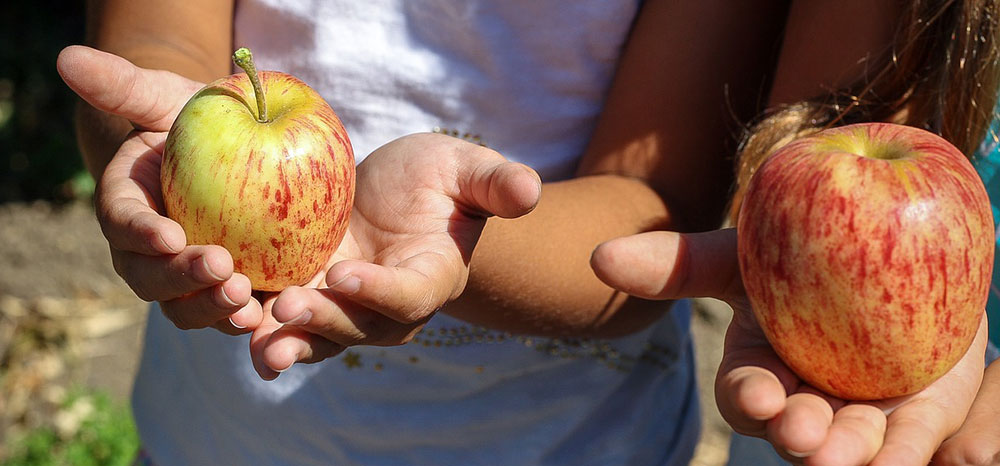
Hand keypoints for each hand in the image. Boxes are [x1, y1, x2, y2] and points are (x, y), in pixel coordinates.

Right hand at [56, 46, 261, 332]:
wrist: (234, 153)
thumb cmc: (195, 121)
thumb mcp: (166, 98)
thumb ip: (125, 86)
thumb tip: (70, 60)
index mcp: (127, 207)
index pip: (124, 223)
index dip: (142, 233)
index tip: (169, 235)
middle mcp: (150, 253)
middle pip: (152, 279)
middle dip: (182, 280)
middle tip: (222, 267)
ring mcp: (188, 279)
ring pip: (188, 308)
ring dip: (214, 309)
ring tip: (247, 303)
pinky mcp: (230, 291)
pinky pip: (232, 316)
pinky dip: (248, 325)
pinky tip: (274, 320)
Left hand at [249, 132, 541, 378]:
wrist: (398, 197)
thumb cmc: (439, 180)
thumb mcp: (467, 170)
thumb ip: (495, 183)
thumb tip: (529, 190)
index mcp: (431, 277)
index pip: (409, 295)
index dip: (380, 291)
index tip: (347, 274)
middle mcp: (388, 307)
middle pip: (358, 327)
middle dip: (324, 322)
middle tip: (288, 307)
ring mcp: (346, 308)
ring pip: (318, 336)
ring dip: (287, 341)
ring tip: (255, 341)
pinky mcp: (309, 296)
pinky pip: (285, 320)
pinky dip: (259, 325)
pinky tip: (229, 322)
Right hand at [591, 228, 987, 464]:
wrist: (881, 246)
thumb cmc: (795, 252)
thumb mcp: (738, 255)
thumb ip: (675, 262)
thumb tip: (597, 256)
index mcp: (759, 372)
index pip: (746, 395)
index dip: (749, 398)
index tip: (760, 394)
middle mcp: (805, 402)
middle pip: (797, 430)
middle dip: (798, 437)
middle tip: (805, 434)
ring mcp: (860, 415)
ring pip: (853, 447)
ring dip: (849, 456)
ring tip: (851, 454)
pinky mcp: (916, 418)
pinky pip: (913, 445)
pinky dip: (906, 454)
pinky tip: (904, 457)